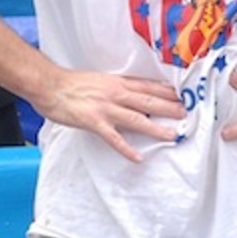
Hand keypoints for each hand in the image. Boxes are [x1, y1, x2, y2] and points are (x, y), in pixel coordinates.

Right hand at [35, 70, 185, 161]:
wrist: (50, 85)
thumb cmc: (71, 83)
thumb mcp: (100, 79)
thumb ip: (116, 87)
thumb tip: (131, 94)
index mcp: (117, 83)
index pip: (148, 86)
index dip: (166, 91)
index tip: (182, 95)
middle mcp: (116, 94)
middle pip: (149, 101)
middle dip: (169, 107)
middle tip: (187, 114)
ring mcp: (106, 108)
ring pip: (137, 118)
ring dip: (156, 127)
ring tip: (172, 135)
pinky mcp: (94, 122)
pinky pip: (114, 138)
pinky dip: (126, 148)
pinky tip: (137, 158)